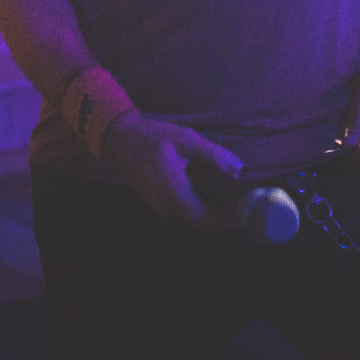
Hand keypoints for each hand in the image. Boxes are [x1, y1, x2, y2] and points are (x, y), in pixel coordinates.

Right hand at [101, 113, 244, 226]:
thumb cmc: (152, 137)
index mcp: (173, 193)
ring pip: (188, 214)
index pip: (202, 218)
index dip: (222, 222)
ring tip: (226, 196)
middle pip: (197, 219)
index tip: (241, 222)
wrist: (119, 139)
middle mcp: (165, 206)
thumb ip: (213, 155)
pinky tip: (206, 188)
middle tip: (238, 206)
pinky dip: (195, 202)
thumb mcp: (185, 139)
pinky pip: (179, 208)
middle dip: (218, 216)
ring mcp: (157, 206)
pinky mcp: (154, 201)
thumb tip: (238, 168)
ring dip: (206, 209)